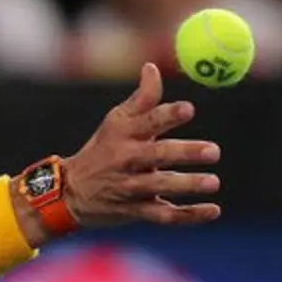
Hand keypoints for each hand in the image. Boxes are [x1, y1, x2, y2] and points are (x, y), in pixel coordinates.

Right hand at [61, 63, 222, 229]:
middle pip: (158, 155)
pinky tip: (213, 210)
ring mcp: (130, 187)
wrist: (69, 193)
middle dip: (185, 152)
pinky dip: (189, 215)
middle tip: (213, 151)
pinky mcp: (134, 211)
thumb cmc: (101, 151)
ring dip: (187, 184)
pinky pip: (164, 215)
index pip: (148, 121)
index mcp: (124, 134)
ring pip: (160, 185)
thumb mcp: (115, 122)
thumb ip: (142, 98)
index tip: (188, 109)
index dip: (168, 115)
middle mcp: (126, 160)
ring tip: (213, 182)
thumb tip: (152, 66)